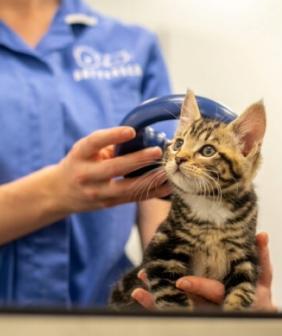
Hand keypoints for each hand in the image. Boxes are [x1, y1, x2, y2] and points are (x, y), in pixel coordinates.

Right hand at [51, 127, 170, 213]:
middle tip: (158, 152)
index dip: (112, 136)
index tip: (131, 131)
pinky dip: (153, 192)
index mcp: (80, 155)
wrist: (58, 193)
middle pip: (114, 168)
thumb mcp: (85, 150)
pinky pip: (133, 198)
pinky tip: (168, 185)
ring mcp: (97, 193)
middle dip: (138, 160)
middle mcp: (86, 175)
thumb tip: (142, 137)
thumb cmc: (79, 164)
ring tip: (167, 171)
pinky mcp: (108, 204)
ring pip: (127, 188)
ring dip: (150, 179)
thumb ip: (109, 145)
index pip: (94, 143)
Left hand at [132, 232, 275, 311]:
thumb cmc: (258, 292)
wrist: (256, 316)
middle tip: (150, 279)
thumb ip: (261, 255)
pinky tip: (140, 294)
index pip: (213, 292)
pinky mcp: (191, 313)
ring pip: (177, 308)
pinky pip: (171, 311)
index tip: (181, 282)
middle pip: (187, 302)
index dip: (198, 288)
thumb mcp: (263, 276)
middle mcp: (214, 307)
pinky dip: (154, 304)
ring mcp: (201, 312)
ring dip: (157, 299)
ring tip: (139, 290)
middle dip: (168, 292)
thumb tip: (263, 234)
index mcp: (230, 296)